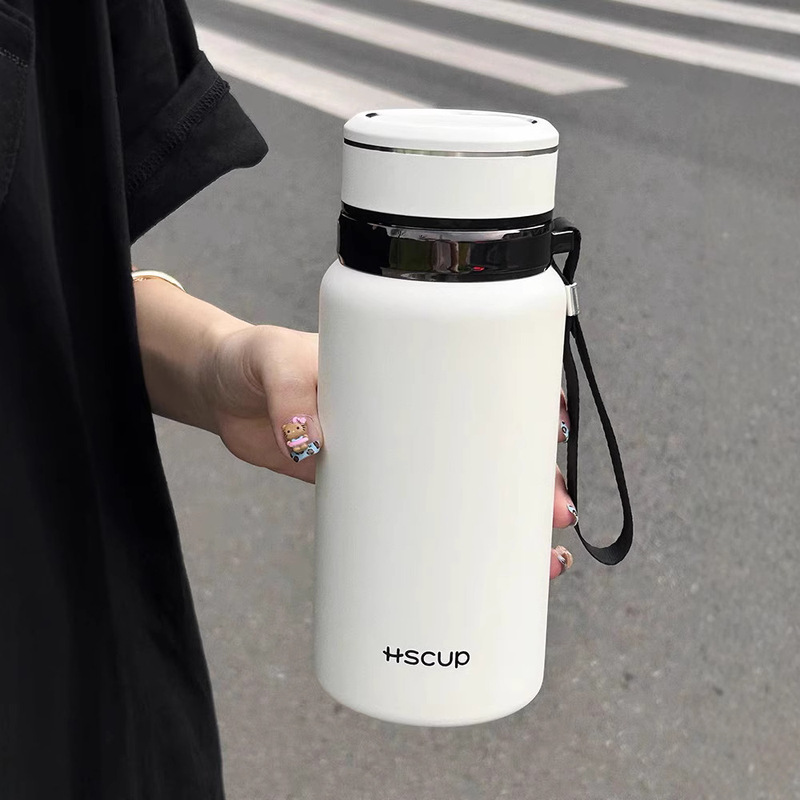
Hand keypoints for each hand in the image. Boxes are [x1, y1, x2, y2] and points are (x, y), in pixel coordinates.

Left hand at [204, 325, 576, 577]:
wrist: (220, 390)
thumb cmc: (255, 359)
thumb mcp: (274, 363)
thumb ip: (289, 395)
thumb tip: (311, 445)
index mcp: (402, 375)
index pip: (478, 386)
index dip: (522, 409)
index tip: (555, 430)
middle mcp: (406, 419)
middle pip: (483, 451)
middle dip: (528, 485)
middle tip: (554, 518)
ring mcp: (386, 459)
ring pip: (457, 494)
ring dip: (497, 527)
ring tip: (534, 563)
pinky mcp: (356, 491)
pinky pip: (408, 522)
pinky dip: (438, 549)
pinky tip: (460, 579)